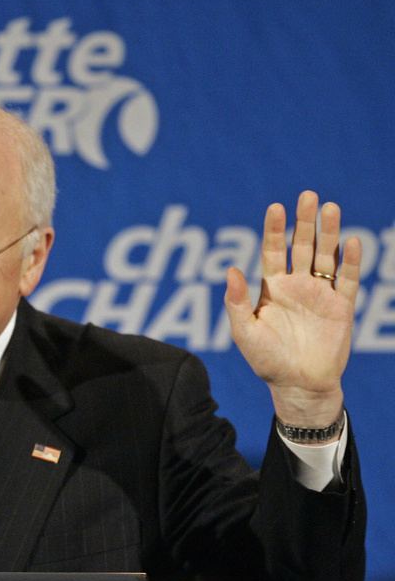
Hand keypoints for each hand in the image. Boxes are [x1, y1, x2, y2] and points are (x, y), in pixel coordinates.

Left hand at [224, 191, 360, 433]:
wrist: (298, 385)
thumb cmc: (266, 360)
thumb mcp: (245, 332)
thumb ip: (237, 301)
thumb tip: (231, 269)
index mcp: (272, 289)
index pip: (273, 251)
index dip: (275, 230)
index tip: (275, 207)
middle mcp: (297, 286)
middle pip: (301, 246)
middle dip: (304, 222)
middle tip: (307, 195)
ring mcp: (320, 295)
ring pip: (325, 257)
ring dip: (328, 233)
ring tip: (330, 207)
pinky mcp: (341, 308)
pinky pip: (348, 280)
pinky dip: (350, 262)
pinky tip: (350, 242)